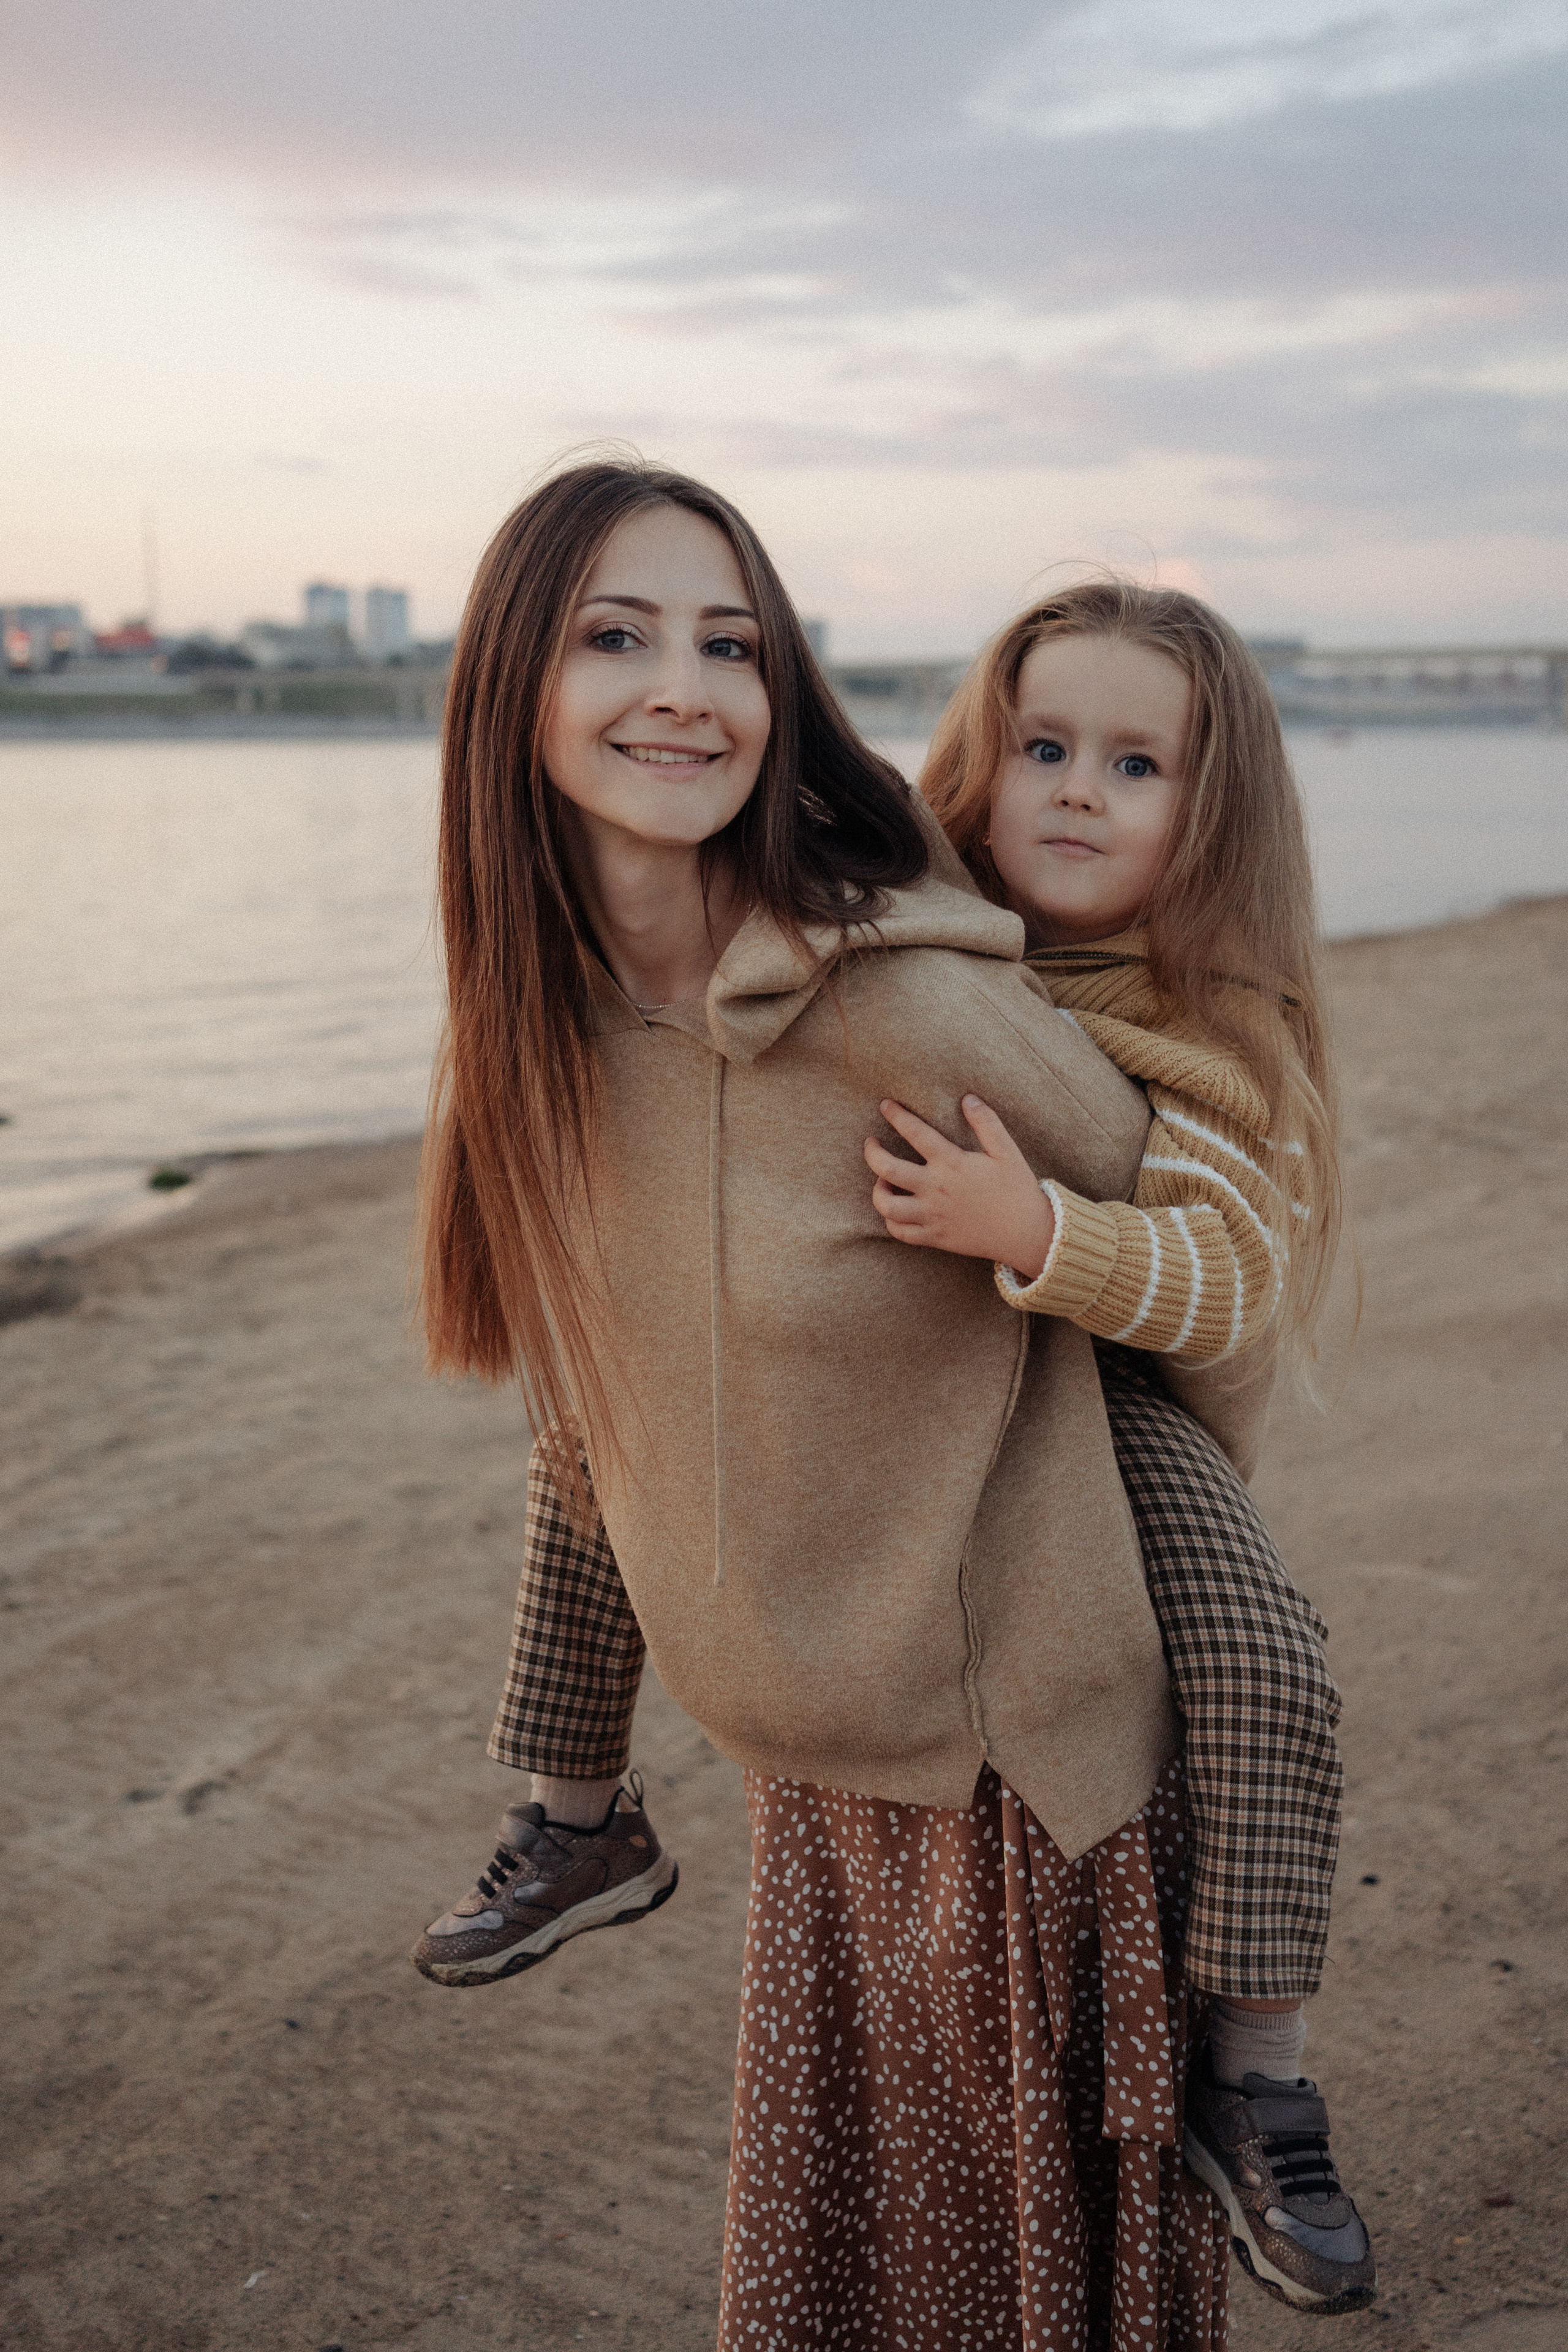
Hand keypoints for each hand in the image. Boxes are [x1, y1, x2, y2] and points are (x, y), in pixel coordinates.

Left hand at [864, 1096, 1056, 1277]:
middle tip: (870, 1143)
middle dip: (872, 1152)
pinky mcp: (935, 1237)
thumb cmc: (1017, 1189)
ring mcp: (932, 1215)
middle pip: (887, 1169)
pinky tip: (895, 1209)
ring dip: (877, 1191)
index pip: (915, 1132)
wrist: (1026, 1234)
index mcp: (952, 1163)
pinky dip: (890, 1220)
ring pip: (887, 1205)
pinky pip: (900, 1232)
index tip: (886, 1105)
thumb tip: (968, 1098)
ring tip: (881, 1181)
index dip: (896, 1115)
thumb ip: (987, 1123)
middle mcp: (936, 1189)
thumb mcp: (1006, 1152)